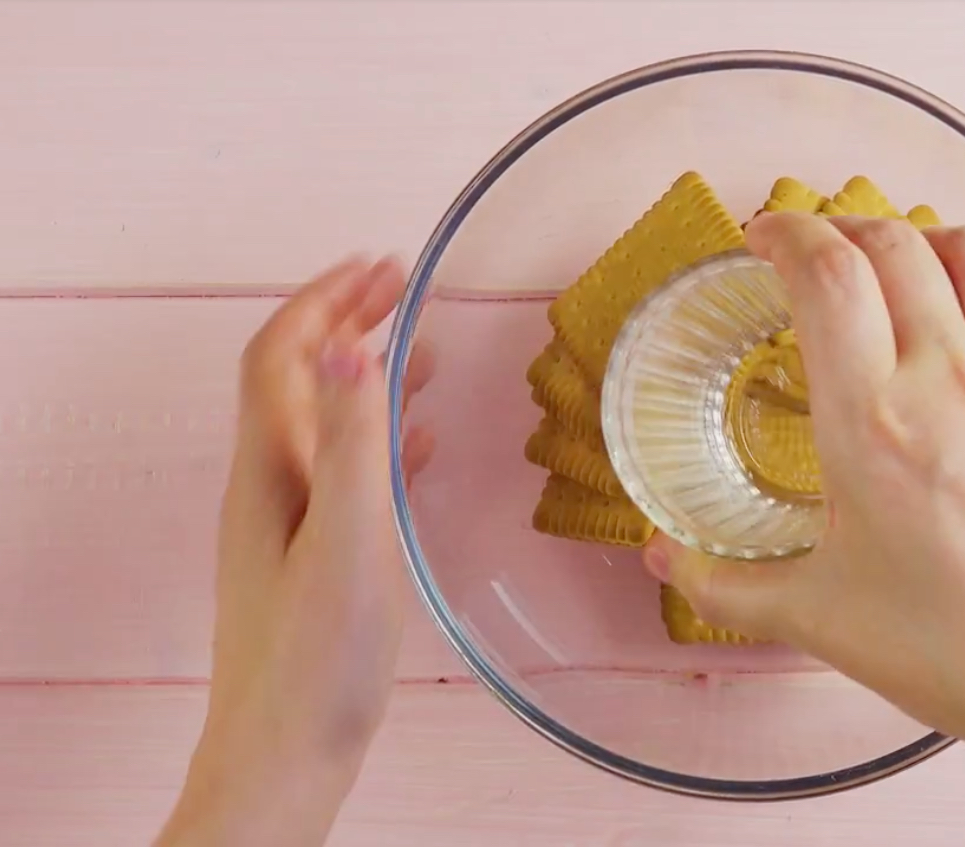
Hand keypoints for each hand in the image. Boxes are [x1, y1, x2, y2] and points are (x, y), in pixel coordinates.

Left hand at [156, 257, 434, 846]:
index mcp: (272, 469)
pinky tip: (419, 446)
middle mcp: (273, 485)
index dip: (326, 299)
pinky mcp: (318, 558)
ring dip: (368, 376)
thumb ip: (351, 441)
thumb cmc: (319, 656)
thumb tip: (348, 343)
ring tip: (424, 347)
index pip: (283, 354)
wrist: (288, 753)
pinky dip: (382, 439)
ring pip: (328, 423)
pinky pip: (350, 474)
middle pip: (301, 378)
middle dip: (346, 321)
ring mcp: (293, 522)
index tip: (381, 264)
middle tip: (402, 284)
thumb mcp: (347, 539)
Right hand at [643, 214, 964, 846]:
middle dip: (845, 226)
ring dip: (928, 240)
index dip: (787, 231)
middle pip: (895, 241)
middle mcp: (953, 377)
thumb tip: (664, 558)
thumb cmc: (957, 652)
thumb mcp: (819, 618)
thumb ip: (726, 583)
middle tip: (820, 248)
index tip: (766, 232)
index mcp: (873, 421)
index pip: (826, 270)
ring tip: (904, 266)